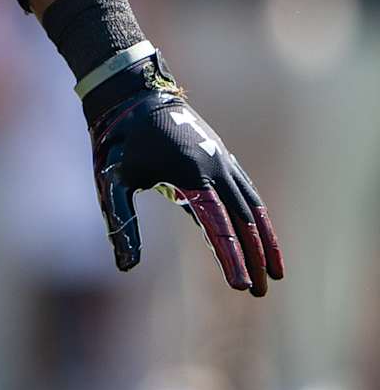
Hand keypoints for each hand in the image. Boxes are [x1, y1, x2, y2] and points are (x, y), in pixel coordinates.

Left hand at [90, 73, 283, 297]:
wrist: (134, 95)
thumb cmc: (119, 142)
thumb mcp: (113, 184)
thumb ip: (122, 225)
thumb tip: (125, 268)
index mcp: (190, 176)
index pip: (218, 227)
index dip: (232, 259)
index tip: (242, 286)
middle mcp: (215, 168)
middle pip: (243, 222)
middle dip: (255, 259)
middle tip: (260, 294)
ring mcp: (223, 161)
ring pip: (253, 208)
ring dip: (266, 241)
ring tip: (276, 274)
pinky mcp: (223, 158)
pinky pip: (248, 193)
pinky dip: (259, 218)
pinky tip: (261, 237)